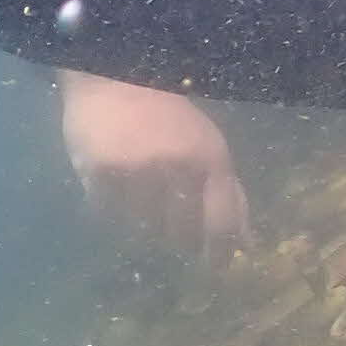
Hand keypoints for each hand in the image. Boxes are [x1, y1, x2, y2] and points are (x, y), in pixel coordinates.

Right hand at [58, 70, 251, 266]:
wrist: (112, 77)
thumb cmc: (168, 117)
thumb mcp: (207, 148)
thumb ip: (227, 195)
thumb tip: (247, 244)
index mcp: (209, 159)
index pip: (221, 224)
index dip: (219, 254)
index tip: (213, 268)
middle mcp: (176, 166)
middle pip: (180, 234)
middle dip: (177, 234)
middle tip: (168, 217)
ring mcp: (136, 170)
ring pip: (142, 227)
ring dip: (141, 218)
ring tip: (138, 189)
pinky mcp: (99, 171)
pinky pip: (107, 213)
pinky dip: (110, 205)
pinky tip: (113, 182)